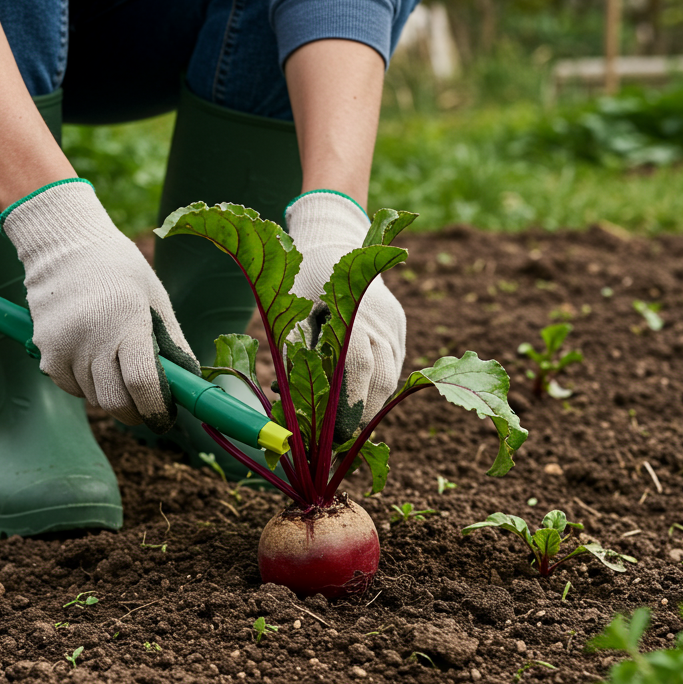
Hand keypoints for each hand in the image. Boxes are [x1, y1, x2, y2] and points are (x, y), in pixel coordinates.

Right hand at [1, 180, 198, 429]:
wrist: (63, 243)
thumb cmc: (119, 270)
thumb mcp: (156, 299)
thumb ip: (173, 343)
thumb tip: (190, 383)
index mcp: (128, 321)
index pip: (142, 382)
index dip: (156, 408)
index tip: (165, 417)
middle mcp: (93, 336)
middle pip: (114, 401)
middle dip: (134, 413)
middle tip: (146, 408)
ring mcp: (64, 345)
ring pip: (92, 397)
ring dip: (109, 394)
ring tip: (115, 366)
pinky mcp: (44, 349)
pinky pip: (69, 386)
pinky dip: (84, 385)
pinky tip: (91, 359)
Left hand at [287, 191, 406, 429]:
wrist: (334, 240)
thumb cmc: (303, 277)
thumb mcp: (290, 311)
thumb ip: (291, 353)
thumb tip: (284, 401)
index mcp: (353, 314)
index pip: (358, 367)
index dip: (349, 404)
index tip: (335, 434)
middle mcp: (382, 320)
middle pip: (383, 380)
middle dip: (364, 416)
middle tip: (341, 443)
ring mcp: (395, 323)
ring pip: (392, 377)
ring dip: (371, 405)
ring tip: (347, 429)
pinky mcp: (399, 326)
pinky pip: (393, 364)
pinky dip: (377, 387)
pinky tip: (357, 400)